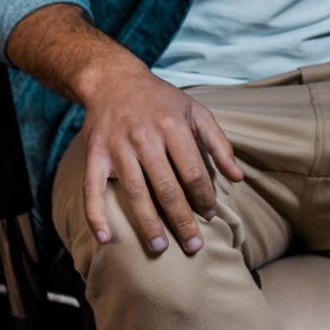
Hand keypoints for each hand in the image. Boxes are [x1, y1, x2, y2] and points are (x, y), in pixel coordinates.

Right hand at [73, 51, 242, 254]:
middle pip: (166, 187)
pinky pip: (92, 190)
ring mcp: (117, 147)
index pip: (193, 171)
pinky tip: (105, 239)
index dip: (204, 196)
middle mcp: (144, 137)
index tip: (210, 215)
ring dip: (147, 223)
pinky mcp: (94, 155)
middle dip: (181, 220)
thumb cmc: (161, 101)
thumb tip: (238, 178)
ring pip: (134, 192)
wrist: (114, 81)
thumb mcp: (195, 112)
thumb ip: (218, 144)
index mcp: (172, 126)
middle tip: (193, 247)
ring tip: (159, 248)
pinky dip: (95, 215)